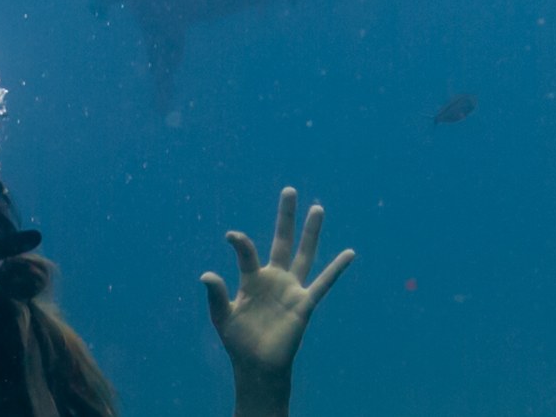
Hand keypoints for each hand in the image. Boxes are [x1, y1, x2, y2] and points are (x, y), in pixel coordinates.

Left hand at [201, 188, 353, 398]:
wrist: (258, 365)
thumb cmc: (238, 340)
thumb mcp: (222, 316)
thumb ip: (216, 295)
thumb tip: (206, 275)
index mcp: (251, 279)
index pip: (247, 252)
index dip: (240, 243)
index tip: (231, 236)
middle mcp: (273, 278)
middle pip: (282, 241)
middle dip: (285, 217)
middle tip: (289, 190)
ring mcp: (291, 289)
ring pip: (305, 255)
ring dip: (311, 232)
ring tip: (317, 208)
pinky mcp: (304, 304)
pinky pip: (323, 283)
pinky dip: (336, 269)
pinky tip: (349, 253)